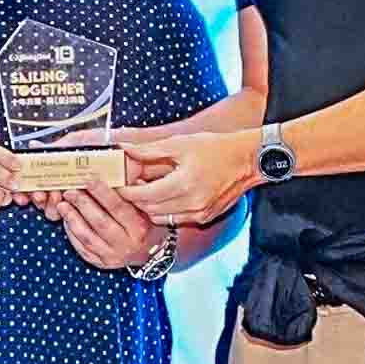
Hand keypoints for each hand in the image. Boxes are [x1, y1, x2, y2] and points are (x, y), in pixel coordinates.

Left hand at [46, 183, 164, 273]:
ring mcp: (113, 256)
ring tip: (62, 205)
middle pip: (100, 222)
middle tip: (70, 191)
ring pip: (88, 237)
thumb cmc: (148, 225)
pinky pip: (83, 249)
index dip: (103, 193)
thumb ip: (135, 193)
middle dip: (82, 204)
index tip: (89, 179)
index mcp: (140, 228)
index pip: (119, 208)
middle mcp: (127, 244)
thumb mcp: (148, 208)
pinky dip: (72, 234)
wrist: (151, 252)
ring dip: (73, 219)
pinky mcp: (102, 263)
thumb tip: (121, 172)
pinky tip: (66, 220)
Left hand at [121, 128, 263, 229]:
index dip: (126, 191)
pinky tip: (164, 196)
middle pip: (149, 209)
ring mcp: (199, 213)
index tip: (116, 185)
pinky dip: (165, 211)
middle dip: (134, 200)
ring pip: (161, 218)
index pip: (143, 195)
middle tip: (125, 187)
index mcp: (183, 184)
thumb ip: (150, 150)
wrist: (248, 161)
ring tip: (143, 191)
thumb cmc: (217, 148)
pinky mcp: (205, 217)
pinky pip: (176, 219)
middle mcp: (191, 204)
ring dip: (148, 207)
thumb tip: (125, 148)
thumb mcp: (180, 144)